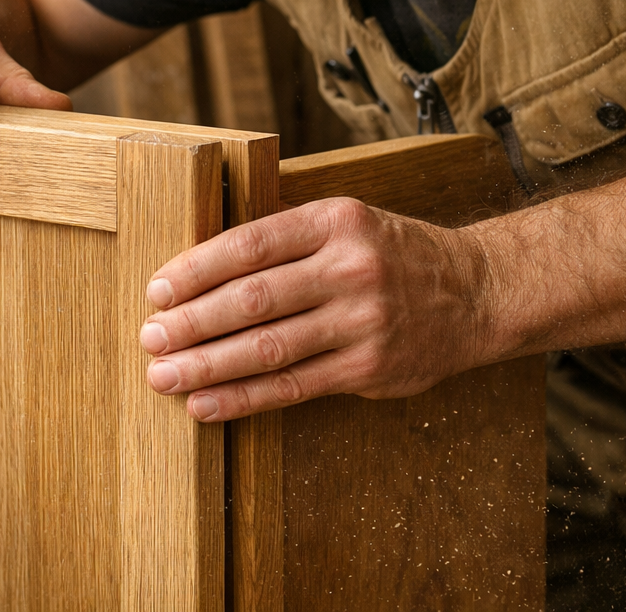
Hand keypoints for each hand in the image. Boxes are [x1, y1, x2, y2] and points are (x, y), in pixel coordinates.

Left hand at [138, 197, 496, 420]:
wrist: (475, 292)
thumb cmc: (388, 255)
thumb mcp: (343, 223)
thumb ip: (282, 240)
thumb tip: (194, 268)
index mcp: (334, 221)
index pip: (249, 244)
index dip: (196, 270)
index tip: (157, 291)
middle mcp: (349, 268)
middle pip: (253, 299)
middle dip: (192, 323)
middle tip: (150, 338)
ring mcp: (362, 321)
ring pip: (267, 348)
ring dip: (207, 366)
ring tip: (164, 375)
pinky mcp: (368, 368)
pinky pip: (292, 387)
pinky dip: (242, 398)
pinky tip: (206, 404)